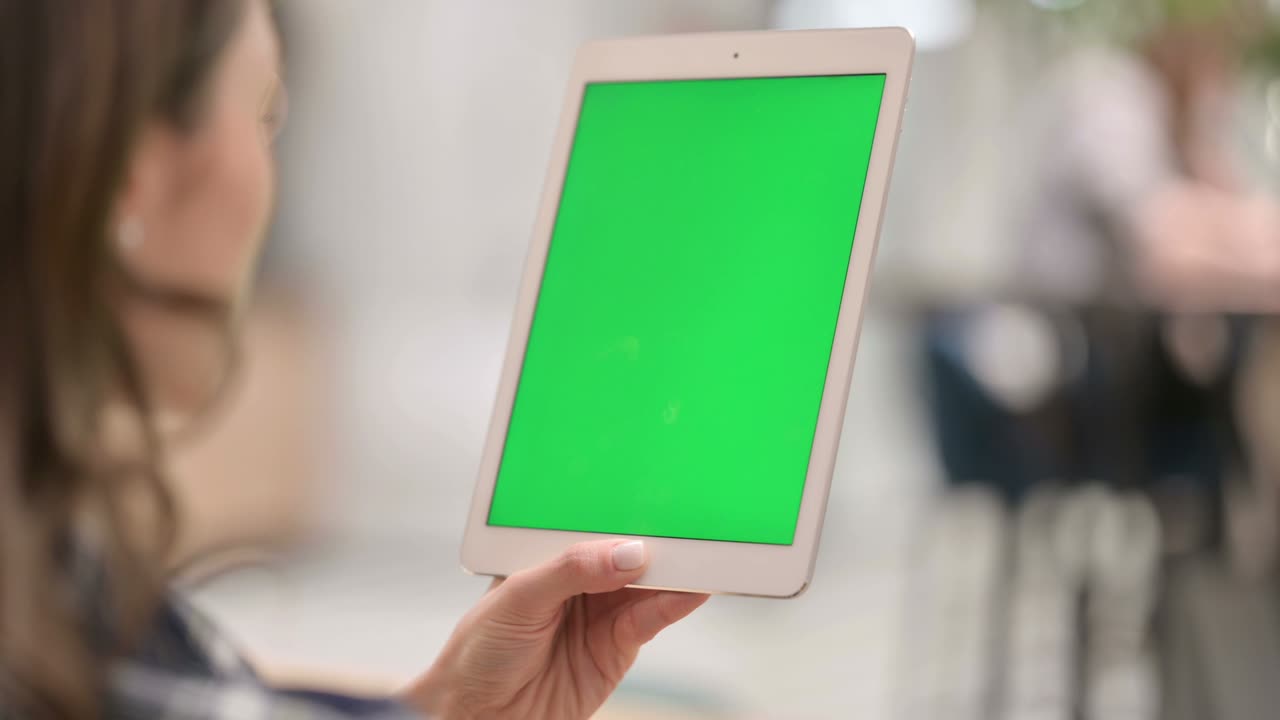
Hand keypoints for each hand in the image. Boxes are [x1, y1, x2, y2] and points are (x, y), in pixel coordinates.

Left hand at [405, 539, 708, 718]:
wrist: (478, 715)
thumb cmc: (479, 651)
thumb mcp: (517, 597)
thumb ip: (572, 570)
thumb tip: (627, 554)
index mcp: (550, 555)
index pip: (593, 526)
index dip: (622, 512)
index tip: (654, 499)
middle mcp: (580, 580)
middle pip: (627, 552)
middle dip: (657, 537)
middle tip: (689, 521)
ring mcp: (602, 612)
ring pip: (648, 583)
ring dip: (675, 569)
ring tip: (702, 552)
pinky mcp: (618, 646)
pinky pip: (652, 618)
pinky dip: (676, 603)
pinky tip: (694, 589)